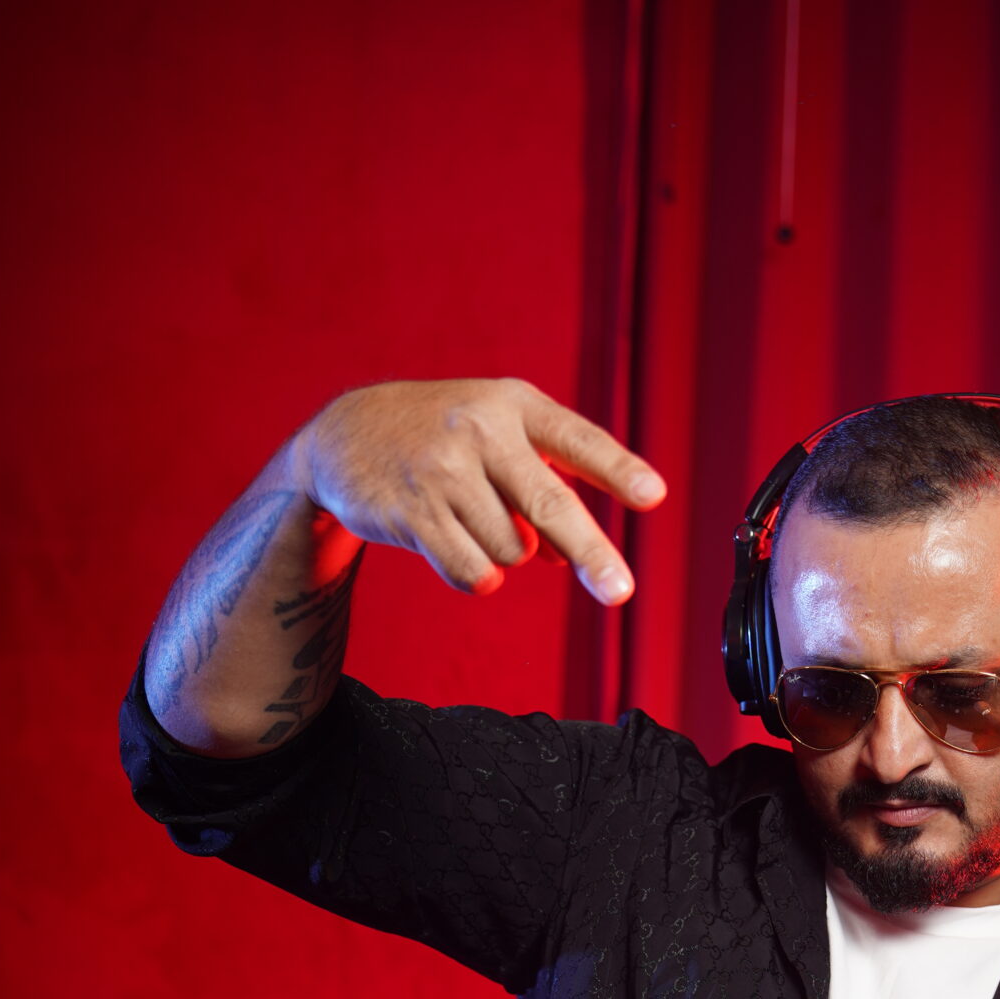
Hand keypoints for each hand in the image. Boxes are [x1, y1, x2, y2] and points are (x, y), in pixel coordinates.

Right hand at [291, 377, 665, 603]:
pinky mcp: (413, 511)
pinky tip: (451, 544)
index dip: (616, 470)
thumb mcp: (495, 440)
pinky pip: (472, 572)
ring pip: (511, 551)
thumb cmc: (442, 440)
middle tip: (619, 593)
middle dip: (589, 553)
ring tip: (470, 519)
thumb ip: (540, 488)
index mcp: (514, 405)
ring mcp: (444, 470)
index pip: (576, 440)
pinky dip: (475, 576)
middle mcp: (481, 430)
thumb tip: (566, 559)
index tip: (653, 497)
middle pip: (549, 506)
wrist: (345, 435)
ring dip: (504, 554)